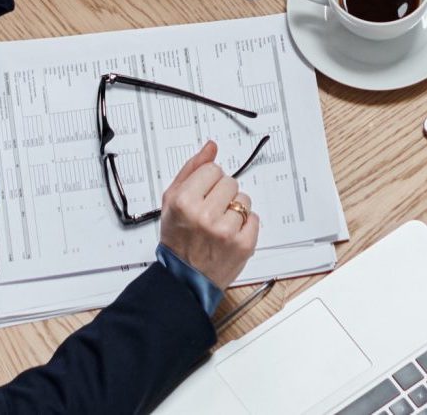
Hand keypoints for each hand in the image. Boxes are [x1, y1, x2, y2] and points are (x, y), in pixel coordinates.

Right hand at [157, 141, 259, 291]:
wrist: (184, 278)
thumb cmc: (177, 237)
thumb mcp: (172, 199)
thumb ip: (192, 168)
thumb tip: (211, 147)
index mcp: (185, 201)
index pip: (212, 169)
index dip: (208, 181)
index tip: (202, 194)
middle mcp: (205, 215)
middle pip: (230, 182)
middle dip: (222, 193)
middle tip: (211, 210)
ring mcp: (226, 231)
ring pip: (244, 199)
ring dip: (235, 209)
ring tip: (220, 223)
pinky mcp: (243, 245)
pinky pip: (254, 218)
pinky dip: (246, 224)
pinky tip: (230, 233)